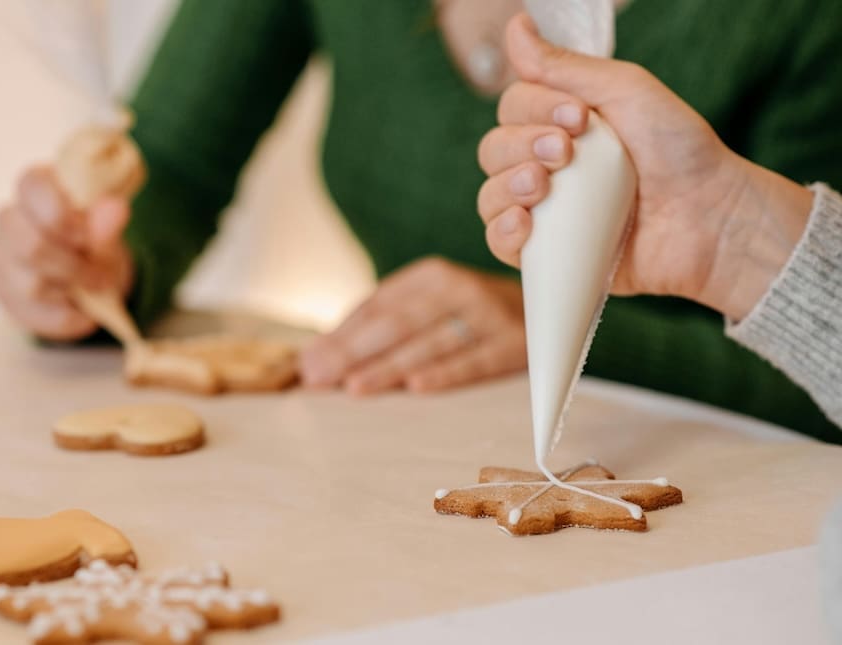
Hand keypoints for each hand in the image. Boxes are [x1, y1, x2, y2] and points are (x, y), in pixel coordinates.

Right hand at [0, 166, 133, 340]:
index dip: (61, 215)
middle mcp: (8, 220)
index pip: (31, 187)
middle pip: (31, 245)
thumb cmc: (94, 242)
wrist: (90, 275)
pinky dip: (67, 318)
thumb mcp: (108, 233)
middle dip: (73, 266)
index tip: (87, 237)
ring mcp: (0, 258)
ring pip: (31, 285)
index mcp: (34, 188)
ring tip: (94, 290)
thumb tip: (115, 208)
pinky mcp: (3, 292)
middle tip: (101, 275)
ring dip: (71, 293)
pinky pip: (33, 313)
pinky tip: (84, 313)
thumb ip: (108, 223)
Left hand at [299, 257, 526, 393]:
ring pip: (430, 343)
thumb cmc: (471, 315)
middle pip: (398, 323)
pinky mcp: (515, 344)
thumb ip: (379, 324)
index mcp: (430, 276)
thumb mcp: (430, 305)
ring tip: (354, 387)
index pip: (378, 306)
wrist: (556, 305)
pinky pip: (475, 360)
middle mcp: (458, 289)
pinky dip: (446, 372)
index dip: (341, 334)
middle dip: (353, 351)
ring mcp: (488, 315)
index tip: (308, 362)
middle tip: (318, 377)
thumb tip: (317, 355)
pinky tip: (415, 387)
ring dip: (389, 366)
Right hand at [477, 14, 811, 320]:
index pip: (513, 109)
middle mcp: (548, 167)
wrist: (710, 219)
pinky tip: (523, 223)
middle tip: (566, 151)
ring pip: (490, 196)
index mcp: (562, 125)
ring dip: (506, 185)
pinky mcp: (549, 254)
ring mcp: (546, 212)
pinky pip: (500, 244)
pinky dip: (502, 232)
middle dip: (521, 146)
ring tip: (542, 187)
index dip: (532, 109)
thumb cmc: (679, 152)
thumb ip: (566, 66)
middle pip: (494, 150)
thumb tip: (515, 26)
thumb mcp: (626, 92)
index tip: (578, 117)